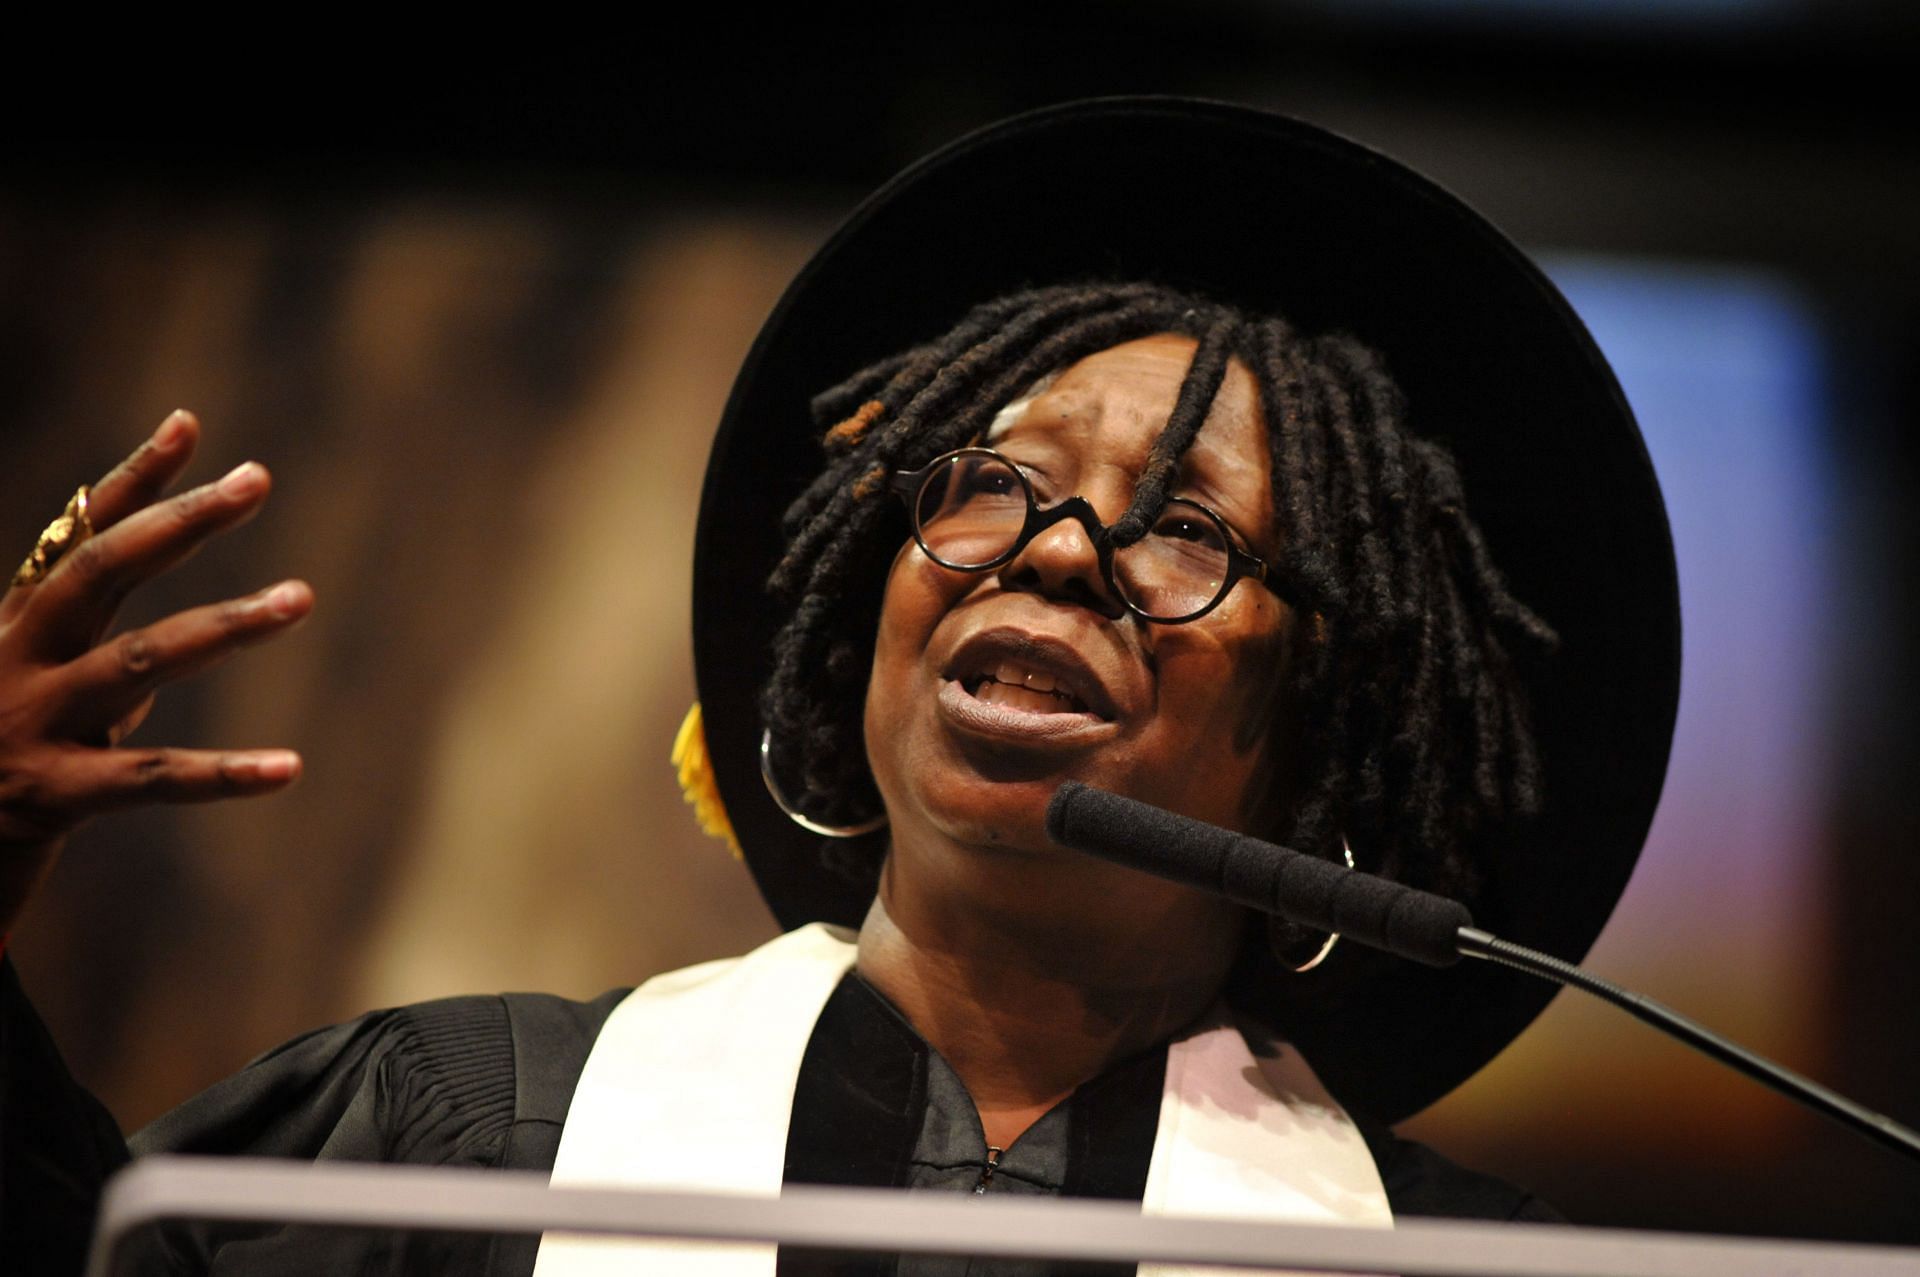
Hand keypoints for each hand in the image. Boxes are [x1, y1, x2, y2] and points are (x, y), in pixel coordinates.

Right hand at [0, 411, 312, 934]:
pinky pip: (152, 781)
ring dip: (225, 624)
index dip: (133, 478)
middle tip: (256, 479)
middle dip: (181, 521)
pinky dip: (223, 775)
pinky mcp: (53, 794)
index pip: (80, 533)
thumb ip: (90, 621)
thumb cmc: (0, 749)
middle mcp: (18, 658)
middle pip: (102, 571)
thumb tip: (148, 555)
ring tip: (301, 596)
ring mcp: (32, 722)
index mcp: (20, 621)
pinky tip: (289, 767)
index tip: (189, 426)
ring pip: (139, 662)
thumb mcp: (37, 670)